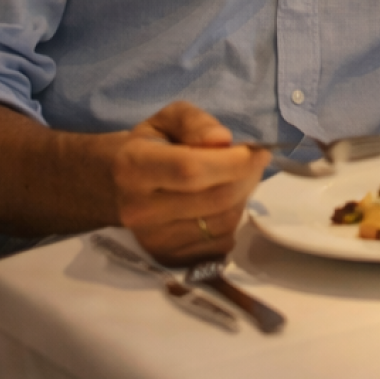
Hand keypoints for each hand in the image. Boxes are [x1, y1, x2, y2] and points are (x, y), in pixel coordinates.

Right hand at [109, 102, 268, 264]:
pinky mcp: (170, 259)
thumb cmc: (152, 146)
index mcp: (134, 168)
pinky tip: (222, 204)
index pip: (191, 170)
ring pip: (224, 221)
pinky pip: (223, 242)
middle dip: (247, 177)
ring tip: (234, 180)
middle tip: (254, 161)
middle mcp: (139, 210)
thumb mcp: (169, 119)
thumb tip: (222, 140)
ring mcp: (154, 241)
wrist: (121, 188)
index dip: (233, 162)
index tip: (258, 151)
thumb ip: (196, 122)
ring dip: (243, 198)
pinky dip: (233, 220)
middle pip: (215, 198)